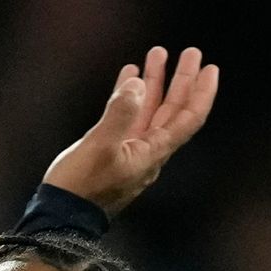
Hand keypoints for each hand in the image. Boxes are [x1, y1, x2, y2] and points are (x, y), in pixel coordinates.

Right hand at [42, 47, 221, 218]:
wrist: (59, 217)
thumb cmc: (80, 187)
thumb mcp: (100, 147)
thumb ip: (120, 114)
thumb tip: (137, 84)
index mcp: (152, 152)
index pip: (187, 119)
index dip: (201, 93)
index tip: (210, 68)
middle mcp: (147, 151)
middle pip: (172, 111)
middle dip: (182, 80)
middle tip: (190, 52)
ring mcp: (129, 151)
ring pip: (150, 111)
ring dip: (155, 84)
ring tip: (156, 55)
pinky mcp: (111, 151)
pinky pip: (127, 118)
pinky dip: (129, 97)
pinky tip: (129, 77)